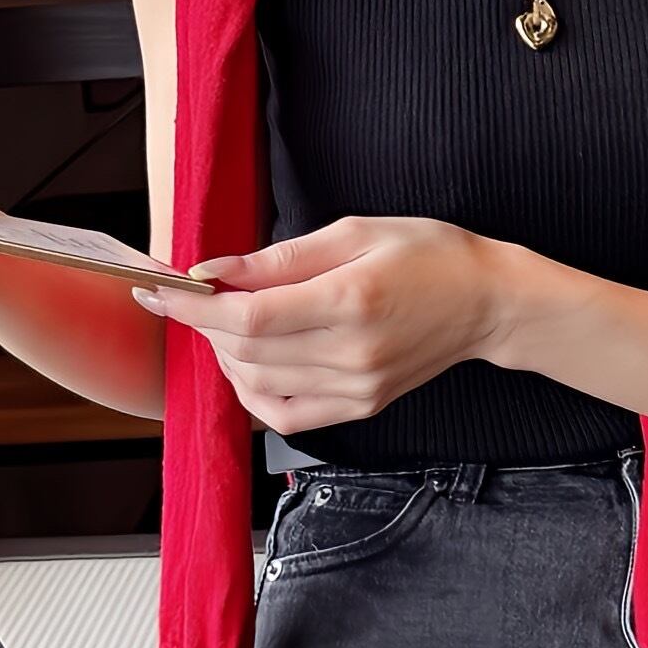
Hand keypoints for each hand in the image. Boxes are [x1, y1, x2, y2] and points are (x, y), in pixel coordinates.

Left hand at [137, 217, 504, 433]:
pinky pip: (286, 415)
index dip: (193, 306)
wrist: (488, 303)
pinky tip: (254, 362)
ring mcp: (357, 388)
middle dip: (205, 324)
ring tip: (232, 321)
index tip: (159, 289)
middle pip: (245, 352)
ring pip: (257, 385)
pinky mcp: (361, 407)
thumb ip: (281, 256)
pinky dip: (254, 391)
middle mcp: (352, 354)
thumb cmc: (430, 254)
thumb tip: (215, 270)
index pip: (248, 317)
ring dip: (226, 354)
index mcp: (350, 301)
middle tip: (197, 295)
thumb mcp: (357, 232)